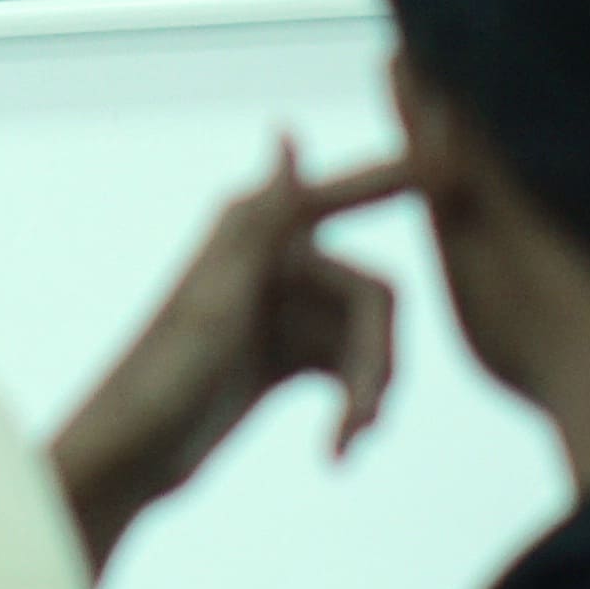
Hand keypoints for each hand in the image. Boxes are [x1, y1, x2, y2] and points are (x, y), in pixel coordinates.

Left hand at [49, 132, 412, 577]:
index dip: (402, 177)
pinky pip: (348, 370)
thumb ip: (263, 220)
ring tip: (349, 441)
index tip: (461, 168)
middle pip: (373, 293)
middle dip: (378, 354)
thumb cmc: (161, 373)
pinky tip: (340, 448)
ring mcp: (280, 309)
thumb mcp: (219, 296)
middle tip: (367, 415)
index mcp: (254, 228)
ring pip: (367, 338)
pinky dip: (353, 407)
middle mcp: (272, 259)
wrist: (128, 458)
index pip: (350, 192)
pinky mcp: (282, 357)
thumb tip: (286, 130)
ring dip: (368, 389)